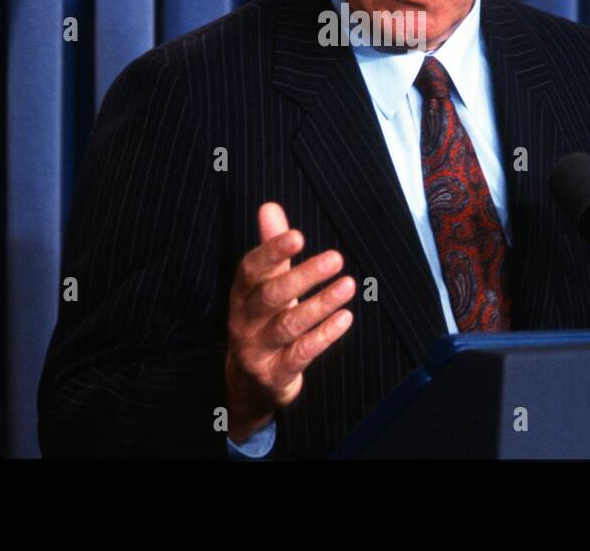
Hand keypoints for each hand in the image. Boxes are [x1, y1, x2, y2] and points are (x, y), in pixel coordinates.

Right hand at [224, 202, 354, 442]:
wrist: (247, 384)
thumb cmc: (262, 322)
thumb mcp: (264, 286)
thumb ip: (270, 248)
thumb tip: (269, 206)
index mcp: (241, 295)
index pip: (251, 269)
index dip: (272, 251)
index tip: (298, 235)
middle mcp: (244, 321)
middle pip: (271, 296)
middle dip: (303, 276)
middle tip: (336, 258)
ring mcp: (257, 350)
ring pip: (288, 325)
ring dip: (320, 304)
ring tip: (348, 286)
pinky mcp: (274, 375)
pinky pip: (300, 354)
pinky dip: (324, 335)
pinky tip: (345, 318)